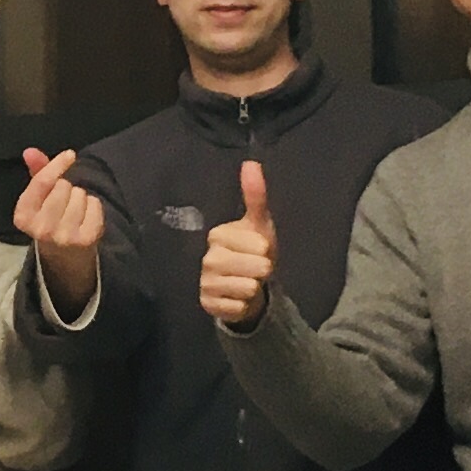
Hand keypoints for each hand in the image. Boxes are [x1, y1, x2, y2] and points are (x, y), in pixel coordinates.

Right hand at [13, 147, 104, 308]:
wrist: (64, 260)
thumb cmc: (50, 221)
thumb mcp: (38, 200)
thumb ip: (36, 173)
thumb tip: (30, 151)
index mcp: (23, 217)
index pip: (42, 181)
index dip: (57, 164)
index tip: (69, 155)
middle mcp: (41, 228)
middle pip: (63, 186)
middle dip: (66, 188)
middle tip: (64, 203)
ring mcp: (64, 236)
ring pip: (80, 194)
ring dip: (80, 198)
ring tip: (74, 212)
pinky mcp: (86, 240)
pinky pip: (95, 205)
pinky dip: (94, 207)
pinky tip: (86, 218)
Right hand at [197, 159, 276, 331]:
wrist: (246, 284)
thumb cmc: (253, 250)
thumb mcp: (259, 224)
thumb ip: (255, 195)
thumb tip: (251, 162)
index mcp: (218, 235)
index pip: (258, 246)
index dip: (266, 250)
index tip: (259, 250)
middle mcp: (207, 257)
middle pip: (255, 268)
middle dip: (262, 271)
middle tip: (255, 268)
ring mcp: (205, 282)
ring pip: (246, 289)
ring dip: (254, 289)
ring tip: (247, 282)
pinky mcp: (206, 304)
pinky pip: (237, 307)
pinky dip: (244, 305)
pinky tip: (238, 298)